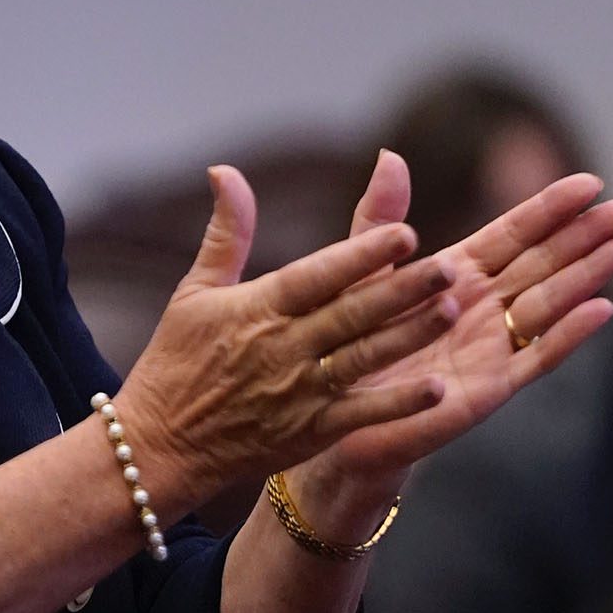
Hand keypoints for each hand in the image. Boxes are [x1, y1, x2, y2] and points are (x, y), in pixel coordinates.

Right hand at [114, 165, 461, 518]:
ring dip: (409, 336)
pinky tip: (436, 388)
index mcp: (257, 308)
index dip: (361, 255)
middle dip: (403, 289)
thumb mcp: (196, 289)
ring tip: (452, 311)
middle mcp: (282, 348)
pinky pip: (360, 415)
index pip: (317, 275)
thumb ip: (226, 230)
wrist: (160, 443)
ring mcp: (299, 392)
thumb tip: (224, 170)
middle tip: (453, 266)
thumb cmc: (177, 359)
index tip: (405, 232)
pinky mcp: (310, 432)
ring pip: (364, 358)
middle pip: (352, 314)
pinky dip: (396, 404)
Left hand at [318, 150, 612, 479]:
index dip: (551, 208)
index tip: (591, 182)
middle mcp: (482, 305)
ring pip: (552, 302)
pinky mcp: (491, 385)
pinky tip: (603, 309)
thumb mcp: (359, 269)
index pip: (514, 233)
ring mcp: (492, 345)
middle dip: (589, 235)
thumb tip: (391, 154)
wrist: (335, 408)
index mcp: (456, 272)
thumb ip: (379, 218)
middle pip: (545, 262)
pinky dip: (570, 334)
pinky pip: (538, 356)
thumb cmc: (349, 338)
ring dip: (591, 275)